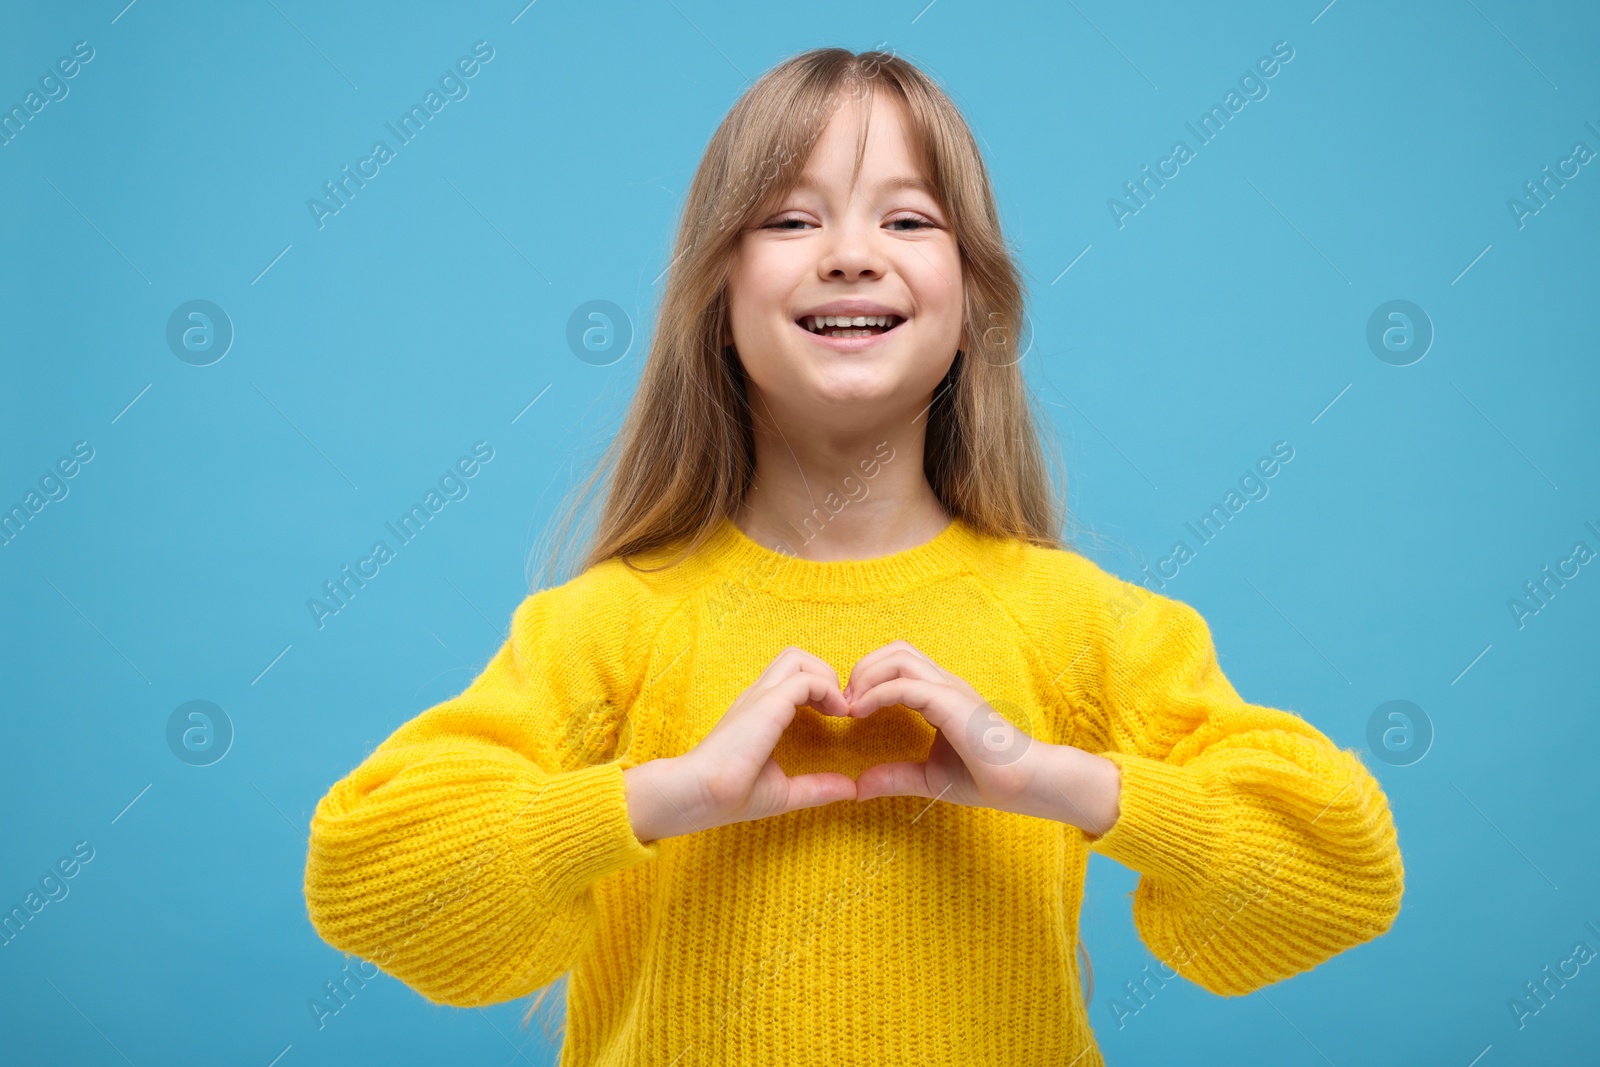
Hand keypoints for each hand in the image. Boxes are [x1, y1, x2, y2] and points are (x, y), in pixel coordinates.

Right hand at [623, 647, 854, 841]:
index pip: (789, 677)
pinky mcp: (766, 704)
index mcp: (758, 712)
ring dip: (825, 676)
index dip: (819, 689)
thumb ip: (817, 787)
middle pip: (794, 657)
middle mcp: (758, 697)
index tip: (834, 718)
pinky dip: (827, 690)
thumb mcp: (784, 791)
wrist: (697, 796)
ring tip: (837, 709)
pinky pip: (804, 679)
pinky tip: (837, 716)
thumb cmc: (729, 796)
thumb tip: (850, 789)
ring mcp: (759, 697)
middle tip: (839, 708)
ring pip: (797, 657)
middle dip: (824, 673)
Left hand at [844, 640, 1120, 833]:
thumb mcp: (930, 778)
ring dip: (866, 675)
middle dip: (862, 668)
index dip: (869, 677)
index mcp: (942, 695)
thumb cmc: (989, 778)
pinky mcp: (951, 702)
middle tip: (845, 702)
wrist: (1026, 783)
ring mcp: (950, 689)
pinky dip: (877, 693)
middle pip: (895, 650)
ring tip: (852, 705)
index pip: (899, 663)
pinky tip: (861, 714)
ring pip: (898, 656)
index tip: (849, 709)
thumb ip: (896, 776)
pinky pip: (906, 685)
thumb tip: (858, 788)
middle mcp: (945, 684)